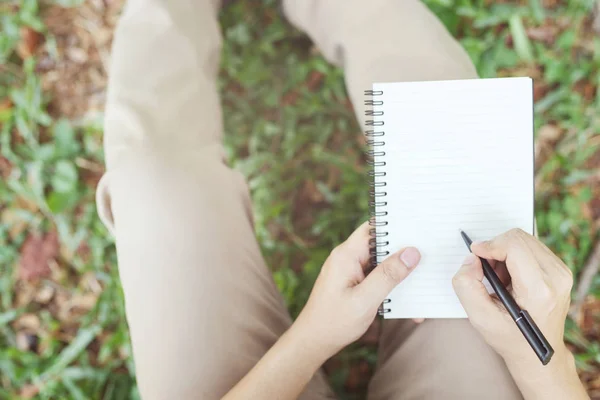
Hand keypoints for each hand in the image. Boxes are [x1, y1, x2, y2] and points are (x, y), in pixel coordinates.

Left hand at [292, 221, 420, 359]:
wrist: (314, 341)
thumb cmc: (334, 322)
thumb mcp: (365, 300)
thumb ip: (388, 275)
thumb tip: (411, 253)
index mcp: (346, 255)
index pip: (373, 228)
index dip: (395, 226)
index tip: (418, 230)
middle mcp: (346, 258)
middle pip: (379, 244)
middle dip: (402, 250)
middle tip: (427, 256)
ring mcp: (349, 269)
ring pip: (380, 261)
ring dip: (398, 271)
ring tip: (421, 280)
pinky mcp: (352, 281)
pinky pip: (375, 275)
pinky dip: (390, 284)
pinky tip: (405, 299)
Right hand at [452, 228, 586, 398]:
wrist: (537, 354)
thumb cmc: (510, 338)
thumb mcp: (480, 317)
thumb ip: (466, 285)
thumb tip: (472, 258)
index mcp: (539, 289)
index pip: (514, 245)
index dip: (489, 245)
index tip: (475, 254)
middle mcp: (556, 277)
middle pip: (519, 237)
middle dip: (495, 248)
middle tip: (487, 272)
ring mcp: (562, 272)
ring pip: (524, 239)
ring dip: (504, 252)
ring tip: (499, 278)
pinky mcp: (560, 270)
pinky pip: (531, 246)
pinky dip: (514, 255)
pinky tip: (510, 277)